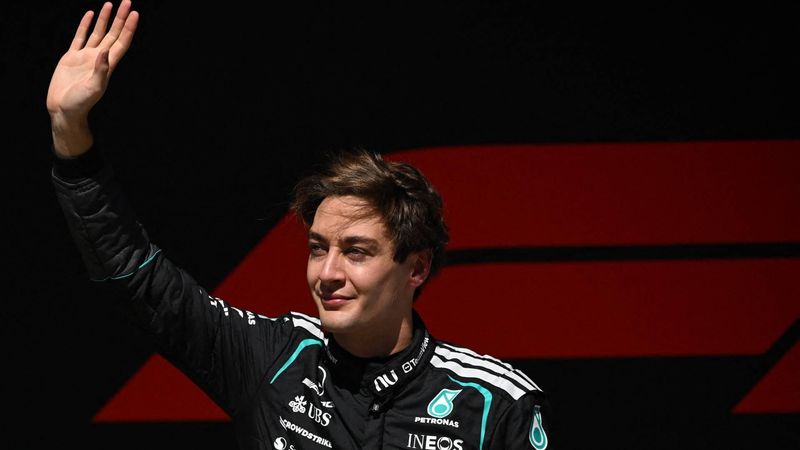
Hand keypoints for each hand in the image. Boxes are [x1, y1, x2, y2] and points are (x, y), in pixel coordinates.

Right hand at [47, 1, 138, 118]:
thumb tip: (105, 52)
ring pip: (98, 33)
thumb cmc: (81, 103)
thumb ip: (100, 71)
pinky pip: (80, 37)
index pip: (122, 42)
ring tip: (110, 4)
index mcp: (108, 65)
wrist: (64, 110)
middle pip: (113, 34)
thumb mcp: (94, 88)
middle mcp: (99, 58)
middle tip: (128, 2)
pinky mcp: (72, 58)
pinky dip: (85, 26)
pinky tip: (89, 15)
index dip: (129, 28)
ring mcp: (86, 57)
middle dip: (121, 19)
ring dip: (105, 19)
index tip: (135, 14)